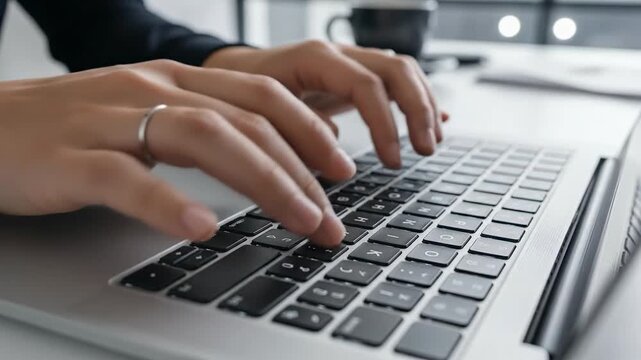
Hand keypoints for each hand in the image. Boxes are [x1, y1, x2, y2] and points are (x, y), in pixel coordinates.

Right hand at [0, 60, 355, 245]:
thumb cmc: (69, 129)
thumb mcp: (145, 116)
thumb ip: (199, 129)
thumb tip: (260, 159)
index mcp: (173, 81)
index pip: (260, 96)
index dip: (310, 130)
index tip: (343, 167)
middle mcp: (150, 89)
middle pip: (245, 120)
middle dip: (301, 169)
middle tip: (332, 216)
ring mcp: (110, 120)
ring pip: (203, 138)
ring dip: (263, 182)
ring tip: (301, 220)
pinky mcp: (71, 158)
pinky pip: (126, 178)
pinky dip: (168, 203)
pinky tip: (201, 228)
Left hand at [204, 40, 448, 168]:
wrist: (232, 74)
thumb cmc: (242, 93)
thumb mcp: (262, 114)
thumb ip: (296, 133)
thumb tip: (336, 161)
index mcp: (315, 58)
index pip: (366, 84)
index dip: (385, 124)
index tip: (392, 160)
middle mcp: (337, 54)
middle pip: (395, 69)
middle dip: (417, 110)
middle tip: (425, 150)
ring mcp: (348, 63)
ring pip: (401, 71)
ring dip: (423, 106)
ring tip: (432, 142)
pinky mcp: (352, 77)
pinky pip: (394, 82)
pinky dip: (416, 101)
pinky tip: (436, 121)